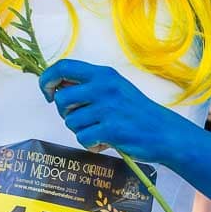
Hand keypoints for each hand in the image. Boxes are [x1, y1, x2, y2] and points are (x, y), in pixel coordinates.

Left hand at [39, 58, 191, 163]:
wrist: (163, 131)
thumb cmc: (136, 111)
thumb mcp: (115, 87)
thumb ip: (89, 85)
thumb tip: (57, 88)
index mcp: (104, 74)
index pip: (63, 67)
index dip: (47, 79)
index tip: (47, 93)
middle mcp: (104, 87)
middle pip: (61, 98)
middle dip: (65, 113)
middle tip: (82, 119)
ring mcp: (108, 108)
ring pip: (70, 122)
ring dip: (81, 131)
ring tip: (99, 130)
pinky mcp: (111, 130)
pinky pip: (83, 138)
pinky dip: (91, 144)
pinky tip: (105, 141)